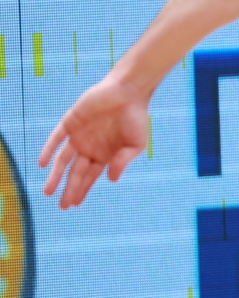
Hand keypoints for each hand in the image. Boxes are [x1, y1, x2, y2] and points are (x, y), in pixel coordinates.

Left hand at [39, 77, 151, 208]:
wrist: (129, 92)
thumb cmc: (136, 117)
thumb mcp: (136, 144)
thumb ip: (123, 162)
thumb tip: (110, 180)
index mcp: (105, 155)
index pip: (90, 177)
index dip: (82, 190)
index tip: (75, 204)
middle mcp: (90, 147)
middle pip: (76, 173)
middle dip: (69, 189)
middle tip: (62, 206)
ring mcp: (79, 135)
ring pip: (63, 160)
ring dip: (56, 175)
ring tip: (48, 191)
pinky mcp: (71, 122)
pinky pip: (56, 138)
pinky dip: (49, 150)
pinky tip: (44, 163)